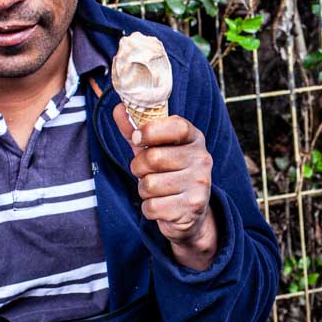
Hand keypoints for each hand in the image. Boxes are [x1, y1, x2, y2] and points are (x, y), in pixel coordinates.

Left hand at [114, 105, 218, 268]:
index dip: (152, 130)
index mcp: (194, 139)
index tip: (137, 137)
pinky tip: (162, 206)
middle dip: (139, 167)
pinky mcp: (192, 208)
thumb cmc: (168, 173)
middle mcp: (202, 159)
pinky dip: (149, 209)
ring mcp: (199, 184)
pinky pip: (152, 207)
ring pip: (150, 185)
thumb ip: (136, 130)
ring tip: (156, 190)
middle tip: (145, 171)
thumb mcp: (155, 149)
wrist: (192, 213)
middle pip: (153, 158)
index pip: (177, 126)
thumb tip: (119, 109)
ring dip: (144, 190)